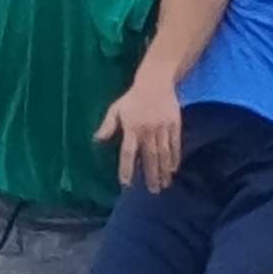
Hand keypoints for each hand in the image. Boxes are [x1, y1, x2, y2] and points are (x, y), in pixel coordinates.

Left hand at [97, 71, 185, 194]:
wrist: (156, 82)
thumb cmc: (133, 98)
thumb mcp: (116, 109)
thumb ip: (107, 126)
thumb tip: (97, 140)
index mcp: (132, 128)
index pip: (128, 153)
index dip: (127, 168)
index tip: (127, 183)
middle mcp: (147, 130)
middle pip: (149, 157)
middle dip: (151, 175)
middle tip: (152, 191)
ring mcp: (163, 128)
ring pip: (163, 153)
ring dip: (163, 171)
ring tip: (164, 185)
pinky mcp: (175, 125)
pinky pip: (175, 144)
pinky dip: (175, 158)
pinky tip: (173, 169)